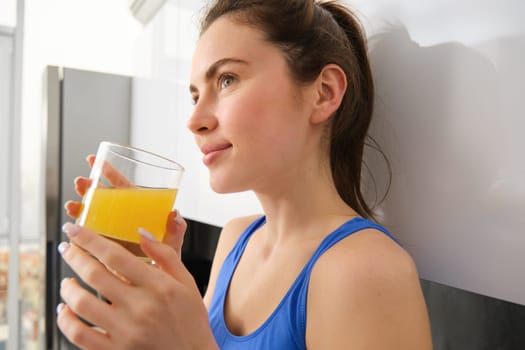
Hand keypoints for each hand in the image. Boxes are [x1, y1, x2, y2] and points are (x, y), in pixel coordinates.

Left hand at [57, 223, 217, 349]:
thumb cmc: (190, 318)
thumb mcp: (186, 282)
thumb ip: (165, 254)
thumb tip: (141, 232)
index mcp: (158, 286)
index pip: (116, 255)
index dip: (89, 239)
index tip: (74, 229)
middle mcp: (141, 307)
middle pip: (94, 274)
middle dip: (74, 256)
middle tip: (66, 248)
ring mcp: (126, 332)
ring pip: (82, 304)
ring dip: (68, 288)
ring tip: (67, 282)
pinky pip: (80, 335)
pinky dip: (65, 320)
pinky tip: (65, 311)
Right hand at [65, 155, 186, 255]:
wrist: (156, 293)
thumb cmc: (166, 266)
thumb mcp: (171, 247)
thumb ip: (175, 232)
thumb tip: (175, 215)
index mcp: (140, 213)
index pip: (125, 188)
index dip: (110, 173)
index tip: (94, 161)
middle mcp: (123, 221)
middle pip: (105, 198)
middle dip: (90, 188)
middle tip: (80, 182)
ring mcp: (111, 235)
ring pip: (93, 215)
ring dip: (81, 207)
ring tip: (72, 205)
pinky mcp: (101, 252)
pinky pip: (86, 238)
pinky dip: (77, 232)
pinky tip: (70, 231)